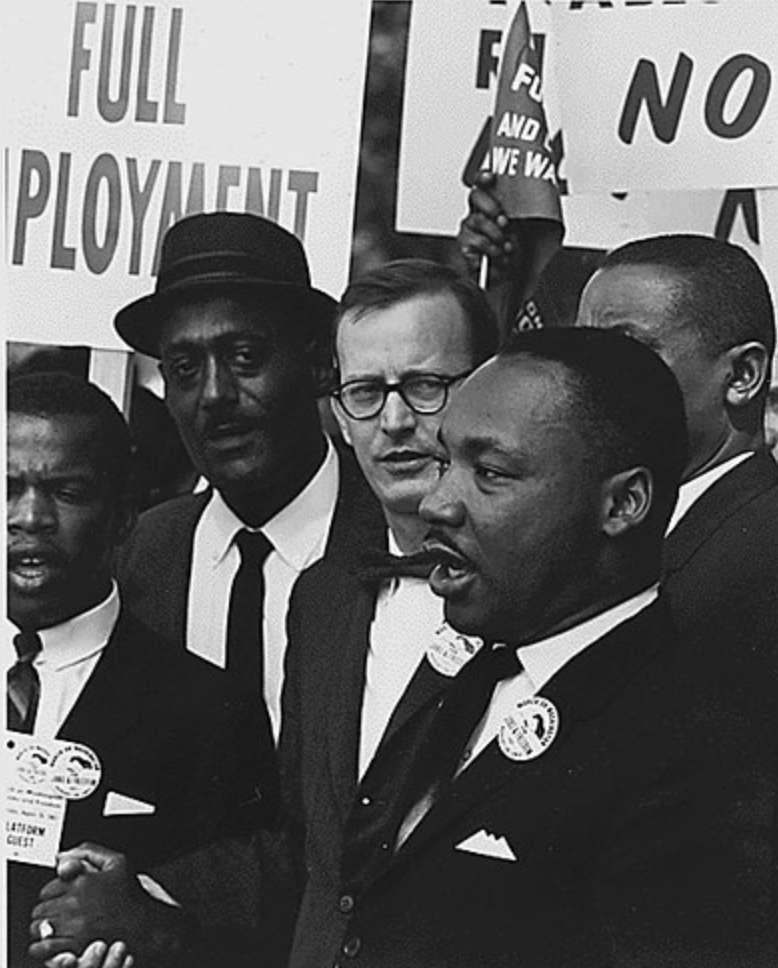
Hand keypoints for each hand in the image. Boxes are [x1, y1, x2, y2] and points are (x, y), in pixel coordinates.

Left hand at [29, 844, 191, 966]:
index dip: (55, 892)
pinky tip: (50, 943)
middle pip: (41, 907)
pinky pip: (43, 947)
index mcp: (82, 880)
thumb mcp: (118, 862)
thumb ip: (88, 852)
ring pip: (38, 926)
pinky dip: (41, 946)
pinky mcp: (74, 946)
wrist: (145, 925)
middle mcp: (74, 902)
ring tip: (56, 927)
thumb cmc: (132, 895)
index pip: (48, 887)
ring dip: (44, 927)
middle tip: (60, 913)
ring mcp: (73, 925)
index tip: (63, 896)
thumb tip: (62, 856)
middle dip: (48, 909)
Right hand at [457, 171, 515, 281]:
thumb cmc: (510, 251)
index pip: (480, 185)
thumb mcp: (520, 230)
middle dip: (491, 206)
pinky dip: (491, 250)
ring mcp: (468, 231)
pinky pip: (476, 243)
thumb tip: (530, 198)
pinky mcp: (464, 247)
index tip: (490, 177)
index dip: (482, 178)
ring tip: (506, 246)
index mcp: (487, 207)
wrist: (505, 277)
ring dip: (496, 234)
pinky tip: (499, 255)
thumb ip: (520, 213)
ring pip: (478, 220)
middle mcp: (475, 215)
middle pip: (475, 198)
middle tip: (504, 221)